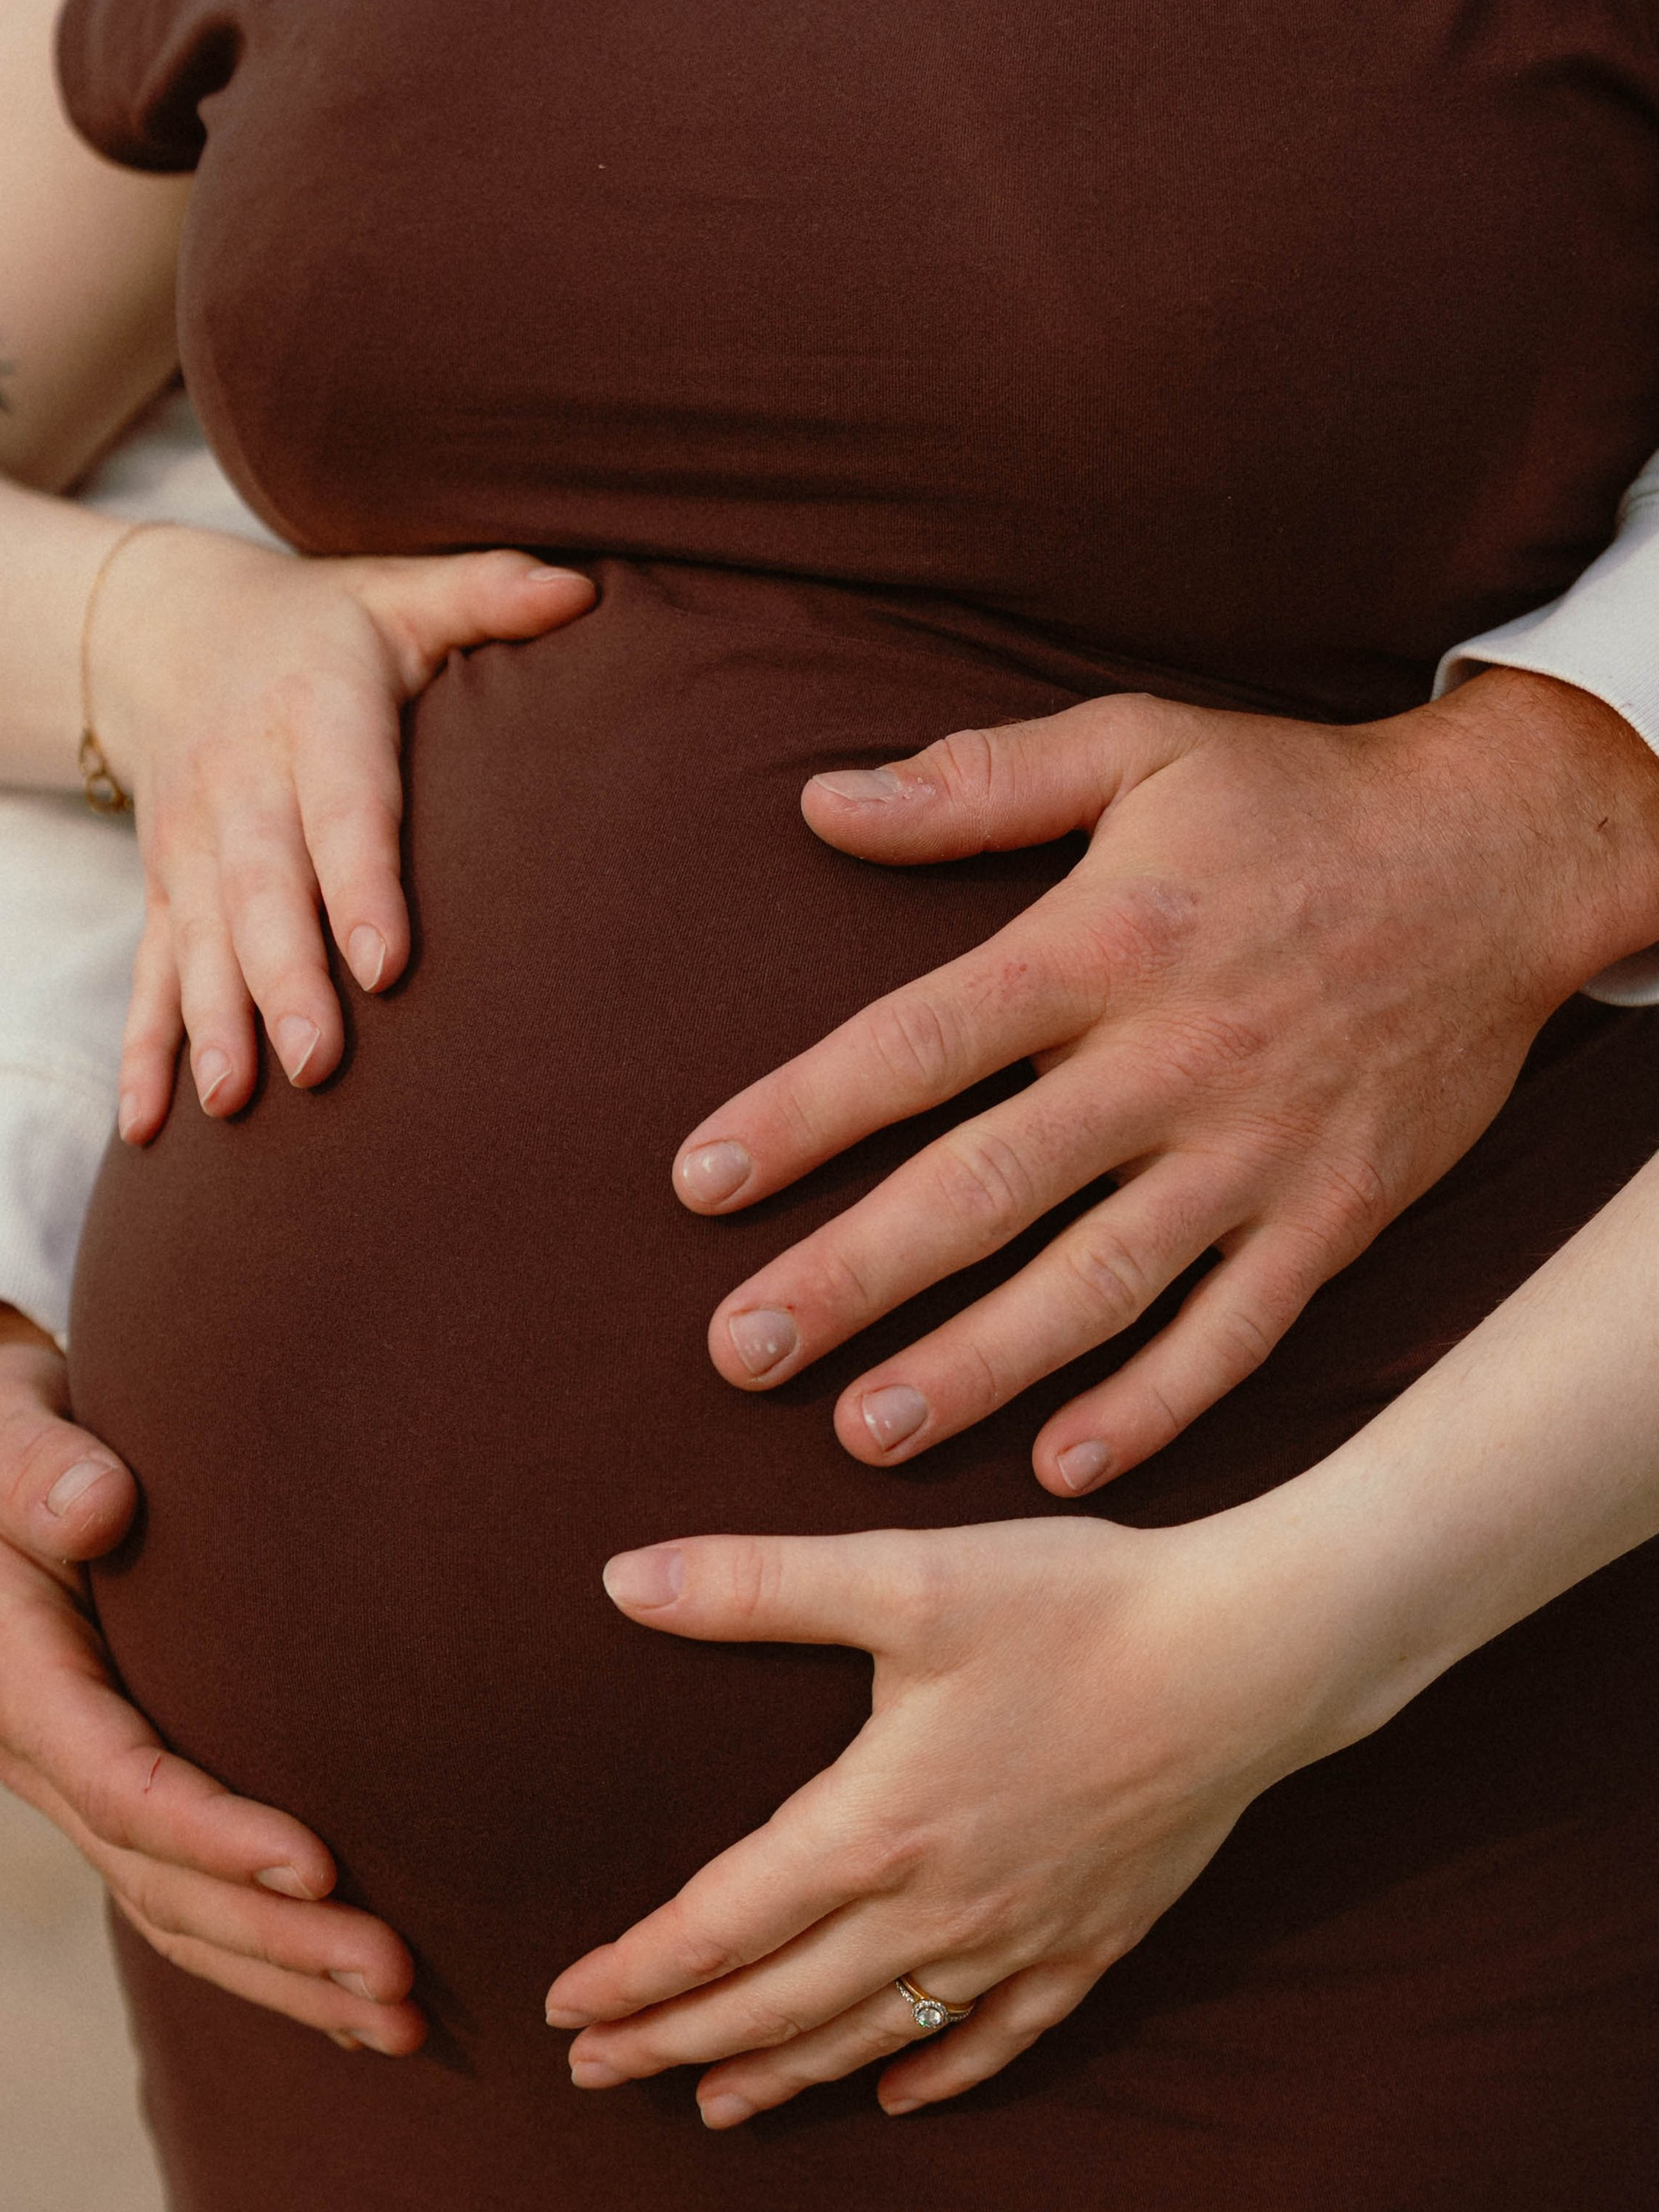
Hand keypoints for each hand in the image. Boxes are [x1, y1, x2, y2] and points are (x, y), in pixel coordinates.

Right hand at [0, 1294, 423, 2051]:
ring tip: (401, 2020)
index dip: (214, 1833)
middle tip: (395, 1979)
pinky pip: (190, 1896)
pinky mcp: (121, 1789)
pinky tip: (356, 2001)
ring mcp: (80, 1785)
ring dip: (286, 1973)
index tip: (318, 1864)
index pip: (120, 1784)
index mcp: (13, 1680)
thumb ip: (35, 1465)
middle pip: (162, 1880)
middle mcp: (43, 1755)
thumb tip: (95, 1505)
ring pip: (179, 1912)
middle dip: (275, 1940)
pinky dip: (270, 1955)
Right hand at [95, 528, 592, 1139]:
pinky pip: (147, 977)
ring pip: (198, 944)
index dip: (361, 882)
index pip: (343, 805)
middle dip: (285, 980)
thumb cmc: (321, 627)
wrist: (163, 630)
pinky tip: (150, 1128)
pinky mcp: (162, 893)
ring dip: (212, 1027)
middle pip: (262, 892)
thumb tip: (583, 592)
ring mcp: (191, 847)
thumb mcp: (400, 593)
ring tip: (234, 1104)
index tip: (387, 963)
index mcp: (313, 711)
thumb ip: (487, 594)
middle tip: (318, 1063)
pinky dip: (145, 1052)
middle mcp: (242, 784)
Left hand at [544, 1514, 1351, 2122]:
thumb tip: (622, 1577)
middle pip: (776, 2002)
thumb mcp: (907, 1577)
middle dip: (675, 2044)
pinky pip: (999, 2035)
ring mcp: (1019, 1933)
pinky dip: (935, 2070)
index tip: (566, 2008)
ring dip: (781, 2072)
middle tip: (596, 2077)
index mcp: (872, 1827)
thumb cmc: (1079, 1605)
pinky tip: (893, 2095)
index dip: (634, 1974)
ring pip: (873, 2032)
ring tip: (711, 2108)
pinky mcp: (1093, 1936)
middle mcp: (936, 1905)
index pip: (717, 1927)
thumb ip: (757, 1583)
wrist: (1257, 1654)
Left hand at [674, 669, 1658, 1492]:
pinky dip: (1155, 1408)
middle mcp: (1171, 1060)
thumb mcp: (1141, 745)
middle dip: (855, 1277)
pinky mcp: (1334, 1214)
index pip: (923, 1041)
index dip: (804, 1112)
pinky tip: (1059, 1465)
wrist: (1511, 856)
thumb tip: (821, 800)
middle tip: (740, 1351)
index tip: (700, 1180)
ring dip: (976, 1368)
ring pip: (1097, 1283)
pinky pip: (1236, 1332)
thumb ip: (978, 781)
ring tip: (863, 1433)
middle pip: (986, 1186)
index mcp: (1103, 943)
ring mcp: (1256, 1152)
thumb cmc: (1299, 799)